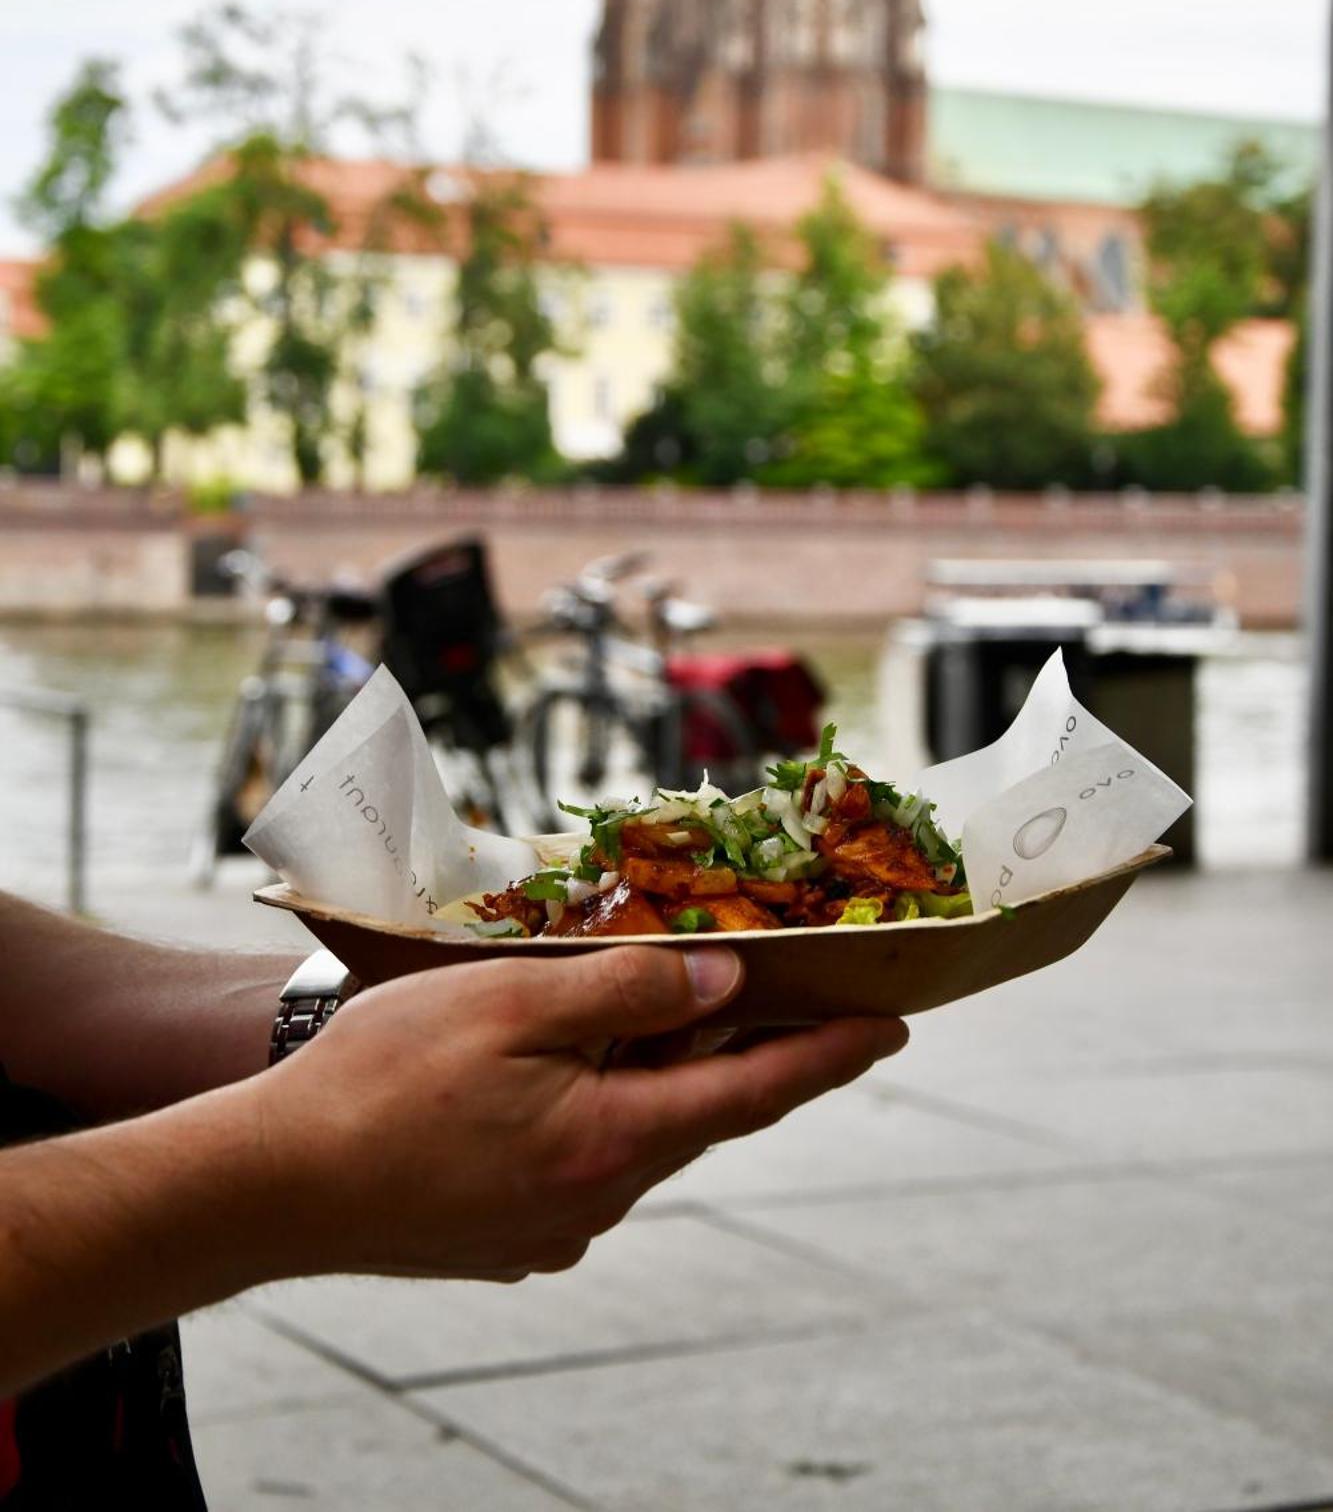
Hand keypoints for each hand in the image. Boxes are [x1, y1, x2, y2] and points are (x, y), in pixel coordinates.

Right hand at [256, 947, 907, 1282]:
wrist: (268, 1187)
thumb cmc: (382, 1081)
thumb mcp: (511, 1004)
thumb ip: (627, 990)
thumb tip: (726, 985)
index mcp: (609, 1145)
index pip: (753, 1096)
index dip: (829, 1056)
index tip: (894, 1027)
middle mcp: (594, 1203)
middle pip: (695, 1113)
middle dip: (736, 1050)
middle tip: (777, 987)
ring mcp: (549, 1230)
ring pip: (633, 1134)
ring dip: (653, 1074)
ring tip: (651, 1006)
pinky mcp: (506, 1237)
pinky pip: (580, 1159)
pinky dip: (596, 1105)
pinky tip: (559, 1065)